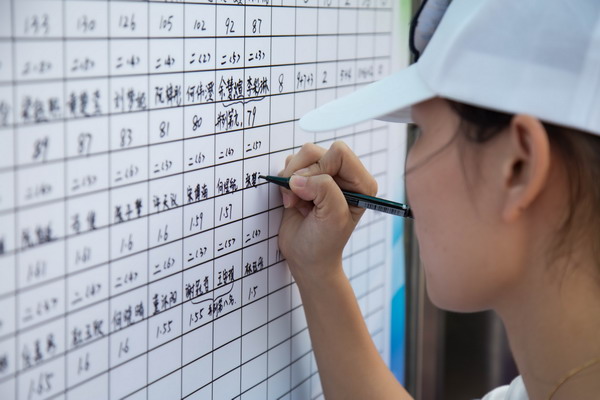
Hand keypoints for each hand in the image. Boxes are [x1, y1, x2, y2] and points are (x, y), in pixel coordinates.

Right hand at [277, 141, 377, 284]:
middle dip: (302, 175)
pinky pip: (290, 165)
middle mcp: (344, 175)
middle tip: (300, 200)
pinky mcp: (306, 179)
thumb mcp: (333, 217)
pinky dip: (285, 182)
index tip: (312, 193)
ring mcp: (324, 175)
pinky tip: (293, 202)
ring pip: (302, 155)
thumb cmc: (325, 242)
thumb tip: (297, 178)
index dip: (320, 168)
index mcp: (361, 182)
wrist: (307, 258)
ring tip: (296, 203)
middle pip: (316, 152)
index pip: (339, 153)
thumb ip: (324, 190)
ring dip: (292, 179)